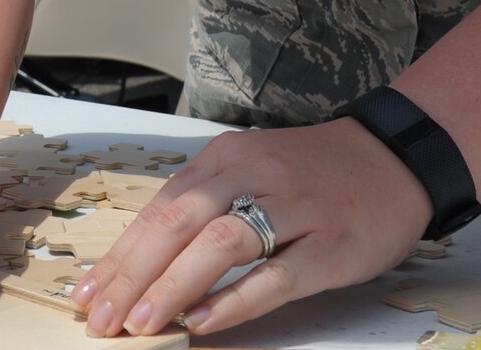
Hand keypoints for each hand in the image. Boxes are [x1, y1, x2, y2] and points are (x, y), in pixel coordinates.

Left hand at [70, 117, 431, 337]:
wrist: (393, 158)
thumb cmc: (311, 173)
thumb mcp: (249, 169)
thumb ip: (203, 206)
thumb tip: (142, 260)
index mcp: (225, 158)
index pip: (159, 209)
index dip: (120, 254)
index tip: (87, 292)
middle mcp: (254, 175)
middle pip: (178, 224)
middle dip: (132, 274)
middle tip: (101, 317)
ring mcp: (295, 209)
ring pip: (221, 245)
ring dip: (173, 286)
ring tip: (141, 323)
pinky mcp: (331, 245)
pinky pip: (276, 275)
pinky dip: (235, 300)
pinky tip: (204, 321)